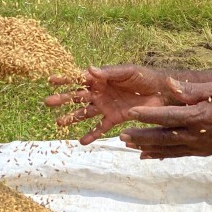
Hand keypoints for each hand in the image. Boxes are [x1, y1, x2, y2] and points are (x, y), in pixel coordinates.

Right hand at [44, 65, 174, 144]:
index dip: (65, 79)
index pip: (80, 78)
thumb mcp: (127, 71)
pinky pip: (100, 128)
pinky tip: (82, 142)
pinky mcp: (114, 118)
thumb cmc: (145, 77)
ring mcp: (106, 106)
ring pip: (85, 113)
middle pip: (78, 96)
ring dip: (72, 118)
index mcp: (102, 78)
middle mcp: (101, 92)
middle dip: (63, 99)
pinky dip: (91, 135)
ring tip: (59, 124)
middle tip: (48, 102)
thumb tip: (89, 69)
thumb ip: (108, 72)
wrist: (163, 92)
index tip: (50, 81)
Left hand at [120, 80, 211, 158]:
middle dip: (140, 136)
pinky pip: (174, 155)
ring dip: (145, 146)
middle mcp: (194, 135)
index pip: (167, 116)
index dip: (148, 115)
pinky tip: (145, 155)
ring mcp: (195, 146)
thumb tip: (170, 83)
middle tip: (121, 135)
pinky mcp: (197, 153)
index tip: (131, 113)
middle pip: (162, 137)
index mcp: (197, 117)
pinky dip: (158, 155)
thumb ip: (190, 89)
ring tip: (126, 144)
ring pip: (165, 148)